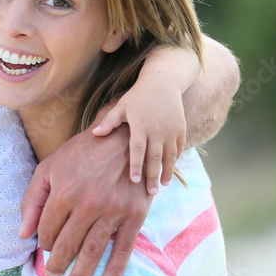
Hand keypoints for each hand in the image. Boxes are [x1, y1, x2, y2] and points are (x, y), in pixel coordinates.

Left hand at [20, 123, 151, 275]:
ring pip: (92, 253)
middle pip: (68, 246)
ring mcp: (113, 211)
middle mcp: (87, 204)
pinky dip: (115, 271)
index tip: (47, 247)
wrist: (124, 137)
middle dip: (58, 266)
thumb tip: (24, 235)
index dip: (45, 242)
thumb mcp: (50, 167)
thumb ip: (33, 200)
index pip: (48, 231)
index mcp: (64, 192)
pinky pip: (123, 249)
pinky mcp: (134, 214)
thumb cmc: (83, 152)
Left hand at [94, 45, 197, 191]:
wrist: (162, 82)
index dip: (136, 166)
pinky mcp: (181, 128)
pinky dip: (175, 160)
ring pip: (170, 155)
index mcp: (140, 125)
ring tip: (162, 186)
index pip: (137, 150)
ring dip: (166, 171)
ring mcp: (171, 129)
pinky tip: (170, 171)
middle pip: (155, 157)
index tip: (134, 181)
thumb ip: (109, 121)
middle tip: (152, 193)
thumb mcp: (121, 106)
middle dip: (153, 176)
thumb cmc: (137, 96)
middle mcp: (157, 129)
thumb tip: (94, 134)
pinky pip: (179, 147)